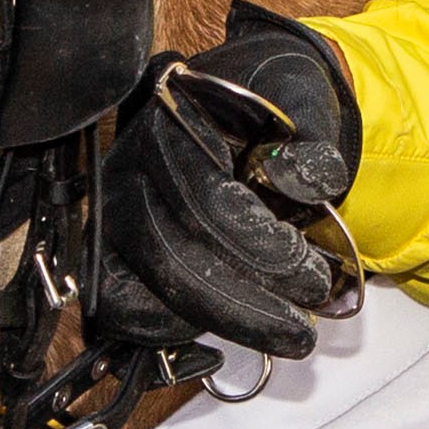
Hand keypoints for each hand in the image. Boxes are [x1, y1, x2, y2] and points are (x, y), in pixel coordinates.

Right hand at [94, 10, 362, 361]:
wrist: (253, 94)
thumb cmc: (275, 95)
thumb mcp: (305, 94)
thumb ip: (312, 134)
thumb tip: (313, 176)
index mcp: (169, 120)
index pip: (203, 196)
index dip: (257, 246)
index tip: (311, 276)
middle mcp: (128, 168)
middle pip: (166, 255)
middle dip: (240, 303)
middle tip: (302, 326)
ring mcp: (115, 215)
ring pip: (144, 291)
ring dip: (217, 323)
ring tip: (284, 333)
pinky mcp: (118, 253)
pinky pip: (130, 308)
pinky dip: (180, 331)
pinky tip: (236, 333)